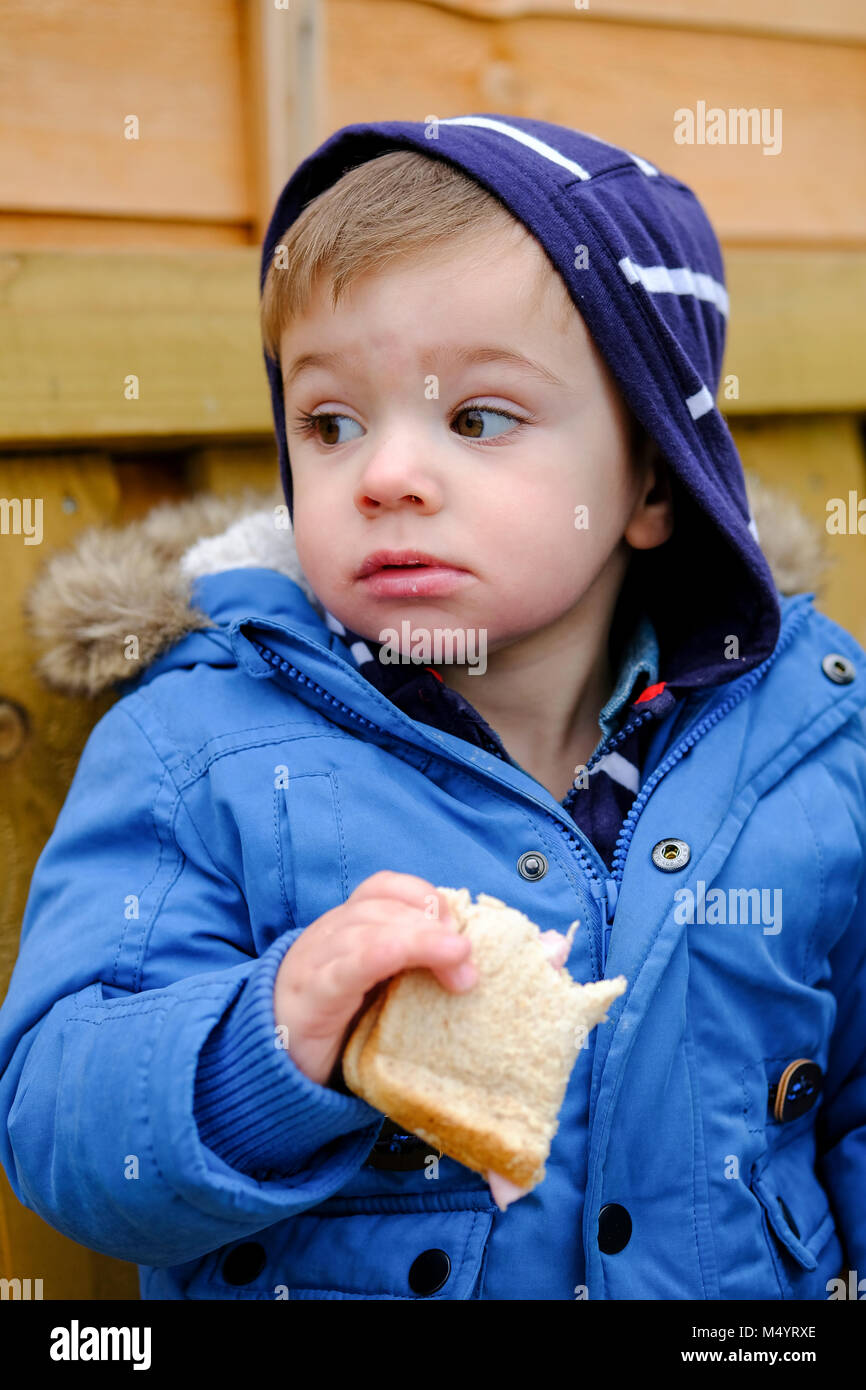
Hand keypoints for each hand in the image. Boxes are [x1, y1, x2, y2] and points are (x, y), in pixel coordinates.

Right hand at [274, 870, 476, 1087]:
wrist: (270, 1063)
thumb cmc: (335, 1025)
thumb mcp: (377, 988)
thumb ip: (411, 968)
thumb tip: (470, 964)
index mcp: (347, 928)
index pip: (385, 888)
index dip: (425, 898)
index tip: (458, 930)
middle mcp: (330, 935)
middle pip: (384, 908)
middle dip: (434, 927)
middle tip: (468, 962)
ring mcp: (316, 962)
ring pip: (368, 930)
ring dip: (421, 940)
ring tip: (458, 965)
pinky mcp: (312, 997)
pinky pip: (345, 966)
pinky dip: (379, 954)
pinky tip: (403, 957)